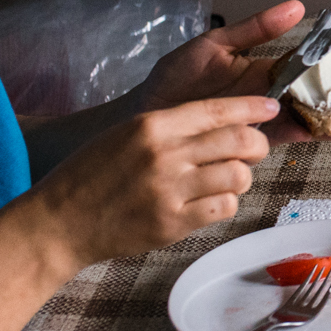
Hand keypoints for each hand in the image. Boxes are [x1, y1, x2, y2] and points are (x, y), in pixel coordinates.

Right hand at [19, 95, 280, 274]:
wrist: (60, 221)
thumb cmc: (92, 174)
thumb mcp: (127, 134)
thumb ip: (172, 127)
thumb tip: (224, 122)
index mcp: (153, 124)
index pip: (219, 109)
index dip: (253, 108)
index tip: (271, 108)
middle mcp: (165, 154)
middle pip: (239, 141)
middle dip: (257, 144)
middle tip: (254, 149)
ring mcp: (171, 190)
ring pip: (239, 175)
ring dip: (241, 176)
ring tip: (225, 178)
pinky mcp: (173, 223)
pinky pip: (225, 207)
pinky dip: (226, 203)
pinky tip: (211, 201)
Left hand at [134, 1, 330, 143]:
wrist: (147, 118)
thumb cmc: (174, 80)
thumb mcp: (214, 44)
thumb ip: (255, 29)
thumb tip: (296, 7)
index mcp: (266, 66)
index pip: (313, 63)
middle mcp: (271, 93)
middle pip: (321, 95)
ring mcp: (266, 117)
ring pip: (312, 117)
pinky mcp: (256, 139)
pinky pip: (291, 136)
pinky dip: (313, 134)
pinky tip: (330, 133)